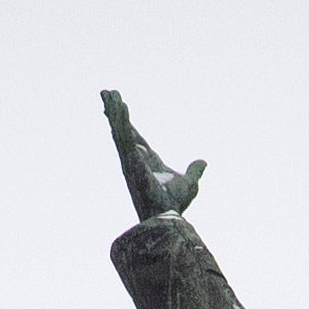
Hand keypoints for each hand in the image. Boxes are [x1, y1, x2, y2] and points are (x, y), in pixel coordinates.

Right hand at [102, 91, 202, 221]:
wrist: (167, 216)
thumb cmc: (174, 204)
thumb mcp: (190, 183)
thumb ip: (194, 171)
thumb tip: (203, 163)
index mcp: (146, 161)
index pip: (134, 137)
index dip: (126, 123)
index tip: (118, 108)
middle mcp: (134, 159)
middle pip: (122, 129)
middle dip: (113, 111)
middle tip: (105, 92)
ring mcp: (130, 159)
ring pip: (120, 130)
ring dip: (113, 111)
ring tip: (107, 92)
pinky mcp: (130, 160)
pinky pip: (125, 137)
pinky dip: (122, 121)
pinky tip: (121, 106)